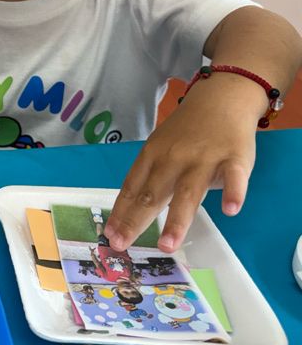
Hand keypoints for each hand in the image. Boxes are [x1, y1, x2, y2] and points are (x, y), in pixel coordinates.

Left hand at [104, 90, 255, 252]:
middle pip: (154, 193)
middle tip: (123, 245)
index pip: (132, 188)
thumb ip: (150, 178)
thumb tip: (132, 211)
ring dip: (177, 220)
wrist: (219, 99)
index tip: (110, 235)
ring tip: (167, 245)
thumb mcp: (159, 148)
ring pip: (189, 192)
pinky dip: (233, 192)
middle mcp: (173, 159)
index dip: (120, 212)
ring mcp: (204, 158)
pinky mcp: (234, 157)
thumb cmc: (186, 132)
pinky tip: (229, 210)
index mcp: (152, 156)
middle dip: (137, 220)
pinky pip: (234, 177)